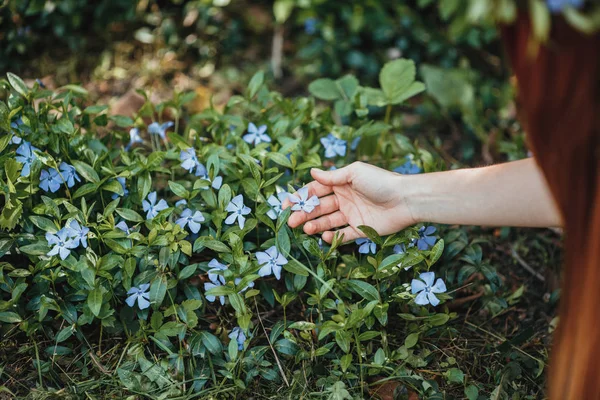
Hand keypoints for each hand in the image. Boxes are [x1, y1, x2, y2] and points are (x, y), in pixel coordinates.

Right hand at [284, 162, 416, 242]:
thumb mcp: (354, 173)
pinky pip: (344, 235)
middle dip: (303, 213)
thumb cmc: (380, 181)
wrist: (405, 199)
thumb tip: (312, 172)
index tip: (287, 204)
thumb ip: (332, 176)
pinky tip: (325, 236)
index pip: (316, 190)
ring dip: (315, 225)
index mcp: (341, 184)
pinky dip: (334, 237)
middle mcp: (345, 199)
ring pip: (328, 222)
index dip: (301, 197)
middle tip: (291, 221)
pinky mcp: (362, 229)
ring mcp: (352, 215)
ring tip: (305, 228)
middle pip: (319, 207)